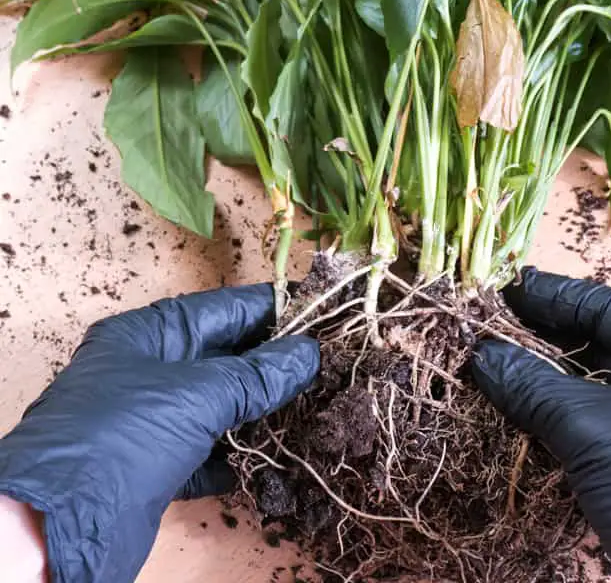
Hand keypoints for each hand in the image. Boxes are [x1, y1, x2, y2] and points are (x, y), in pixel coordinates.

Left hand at [0, 285, 318, 582]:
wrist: (60, 525)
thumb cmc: (124, 436)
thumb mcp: (196, 395)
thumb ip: (256, 375)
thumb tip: (308, 354)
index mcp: (149, 335)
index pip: (222, 309)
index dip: (271, 309)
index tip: (319, 309)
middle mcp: (149, 370)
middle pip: (223, 356)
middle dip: (271, 360)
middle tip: (327, 360)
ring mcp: (152, 419)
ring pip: (218, 403)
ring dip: (259, 407)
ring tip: (312, 401)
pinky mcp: (157, 465)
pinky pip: (208, 449)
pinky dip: (235, 453)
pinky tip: (269, 456)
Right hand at [473, 269, 610, 581]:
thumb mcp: (590, 426)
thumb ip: (532, 385)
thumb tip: (480, 354)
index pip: (610, 310)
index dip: (557, 296)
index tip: (511, 287)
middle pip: (599, 344)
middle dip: (545, 333)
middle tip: (495, 319)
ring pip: (591, 383)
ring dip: (544, 371)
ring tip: (497, 354)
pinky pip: (588, 417)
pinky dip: (553, 406)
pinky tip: (517, 399)